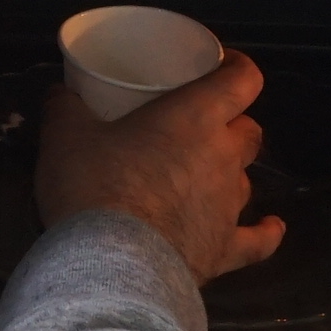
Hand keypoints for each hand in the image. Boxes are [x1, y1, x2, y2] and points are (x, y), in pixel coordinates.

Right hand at [34, 52, 284, 284]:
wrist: (109, 263)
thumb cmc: (94, 184)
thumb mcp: (66, 136)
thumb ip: (65, 107)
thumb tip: (59, 92)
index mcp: (196, 116)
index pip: (243, 80)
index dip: (239, 69)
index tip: (224, 67)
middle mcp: (224, 157)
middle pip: (249, 131)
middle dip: (233, 124)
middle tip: (200, 127)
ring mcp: (230, 206)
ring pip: (246, 180)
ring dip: (230, 174)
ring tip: (205, 179)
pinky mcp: (226, 250)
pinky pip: (258, 240)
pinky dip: (265, 233)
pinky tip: (271, 228)